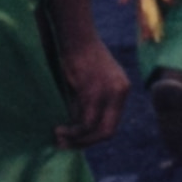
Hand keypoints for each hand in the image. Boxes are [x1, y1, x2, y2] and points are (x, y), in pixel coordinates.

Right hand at [54, 32, 127, 148]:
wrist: (75, 36)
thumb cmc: (78, 55)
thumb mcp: (91, 81)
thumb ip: (91, 102)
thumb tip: (80, 130)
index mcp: (122, 88)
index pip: (113, 123)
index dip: (94, 136)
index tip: (77, 140)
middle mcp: (120, 91)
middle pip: (108, 131)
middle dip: (87, 143)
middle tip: (66, 145)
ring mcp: (108, 92)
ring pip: (95, 130)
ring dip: (76, 139)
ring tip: (59, 138)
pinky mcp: (93, 92)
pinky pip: (84, 122)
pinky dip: (72, 131)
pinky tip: (59, 129)